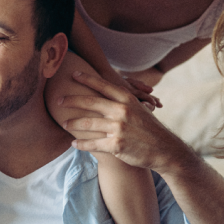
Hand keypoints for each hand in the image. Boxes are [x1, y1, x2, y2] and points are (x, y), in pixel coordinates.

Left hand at [59, 71, 193, 174]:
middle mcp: (122, 111)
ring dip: (73, 123)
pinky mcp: (116, 145)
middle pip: (90, 102)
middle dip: (71, 100)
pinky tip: (73, 143)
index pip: (103, 85)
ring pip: (88, 124)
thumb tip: (107, 92)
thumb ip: (123, 101)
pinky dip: (81, 144)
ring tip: (64, 123)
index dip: (87, 78)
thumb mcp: (140, 109)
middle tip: (58, 100)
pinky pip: (93, 144)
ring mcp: (119, 128)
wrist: (165, 150)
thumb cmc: (150, 129)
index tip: (73, 74)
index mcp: (127, 99)